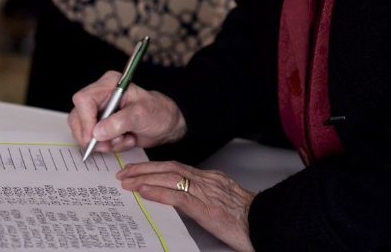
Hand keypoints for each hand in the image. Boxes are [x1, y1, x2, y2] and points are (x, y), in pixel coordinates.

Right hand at [68, 72, 186, 153]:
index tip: (93, 137)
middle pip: (77, 117)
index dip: (85, 120)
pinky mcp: (100, 125)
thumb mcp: (141, 115)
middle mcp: (100, 96)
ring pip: (83, 132)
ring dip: (103, 143)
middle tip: (109, 144)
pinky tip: (123, 140)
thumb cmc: (157, 113)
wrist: (165, 124)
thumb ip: (119, 122)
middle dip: (92, 136)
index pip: (83, 100)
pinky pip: (92, 140)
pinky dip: (107, 146)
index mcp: (109, 84)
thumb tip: (97, 132)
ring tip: (124, 139)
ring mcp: (99, 111)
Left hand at [118, 161, 254, 251]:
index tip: (139, 170)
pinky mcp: (205, 207)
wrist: (265, 222)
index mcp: (212, 179)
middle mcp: (207, 180)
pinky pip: (176, 196)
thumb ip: (207, 199)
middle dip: (145, 169)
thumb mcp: (225, 203)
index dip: (156, 168)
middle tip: (125, 172)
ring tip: (127, 181)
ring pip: (170, 177)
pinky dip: (157, 192)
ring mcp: (206, 192)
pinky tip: (143, 191)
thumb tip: (189, 201)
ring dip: (144, 178)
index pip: (178, 168)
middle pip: (170, 168)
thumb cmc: (250, 218)